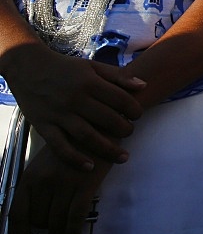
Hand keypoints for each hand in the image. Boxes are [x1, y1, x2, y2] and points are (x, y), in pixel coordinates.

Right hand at [1, 44, 142, 169]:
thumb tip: (143, 86)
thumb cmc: (65, 68)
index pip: (120, 99)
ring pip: (87, 136)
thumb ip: (118, 76)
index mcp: (90, 82)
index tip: (138, 115)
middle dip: (124, 129)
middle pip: (107, 119)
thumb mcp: (92, 66)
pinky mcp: (44, 127)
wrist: (28, 68)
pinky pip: (60, 147)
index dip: (134, 110)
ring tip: (122, 157)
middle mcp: (75, 99)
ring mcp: (59, 114)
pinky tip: (90, 167)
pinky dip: (75, 159)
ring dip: (107, 149)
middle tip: (130, 133)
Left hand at [8, 146, 111, 233]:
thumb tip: (41, 211)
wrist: (101, 124)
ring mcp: (63, 183)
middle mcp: (43, 181)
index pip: (18, 214)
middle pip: (38, 221)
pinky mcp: (85, 184)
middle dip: (46, 232)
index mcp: (31, 175)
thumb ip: (42, 183)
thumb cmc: (76, 143)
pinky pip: (75, 217)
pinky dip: (73, 233)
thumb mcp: (50, 160)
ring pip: (57, 222)